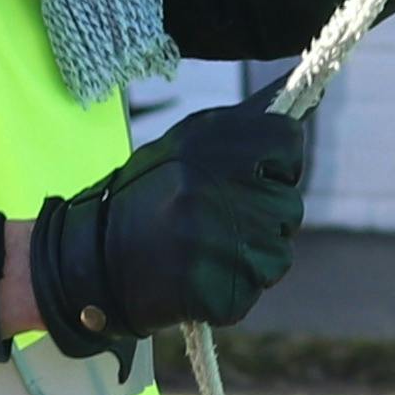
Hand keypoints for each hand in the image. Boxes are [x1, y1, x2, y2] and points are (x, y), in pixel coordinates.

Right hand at [31, 103, 314, 346]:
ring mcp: (223, 245)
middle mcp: (220, 189)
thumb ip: (244, 128)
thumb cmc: (145, 197)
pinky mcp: (222, 292)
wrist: (91, 262)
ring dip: (249, 256)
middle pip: (288, 204)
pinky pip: (254, 288)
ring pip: (277, 253)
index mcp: (212, 143)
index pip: (286, 142)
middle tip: (213, 221)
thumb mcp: (184, 144)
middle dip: (261, 216)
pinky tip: (197, 276)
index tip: (245, 175)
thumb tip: (303, 102)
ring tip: (203, 250)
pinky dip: (233, 288)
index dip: (271, 163)